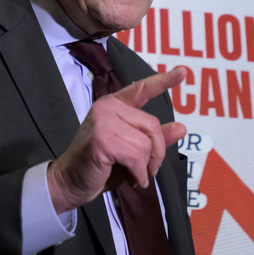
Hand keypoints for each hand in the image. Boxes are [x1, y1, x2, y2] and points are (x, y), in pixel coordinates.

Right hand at [47, 67, 187, 213]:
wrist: (70, 182)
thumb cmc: (101, 166)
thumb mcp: (132, 151)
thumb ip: (155, 138)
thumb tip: (181, 127)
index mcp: (115, 105)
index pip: (142, 88)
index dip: (164, 80)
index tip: (183, 72)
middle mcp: (109, 107)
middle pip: (152, 125)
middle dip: (156, 153)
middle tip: (148, 171)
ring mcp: (104, 120)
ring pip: (145, 143)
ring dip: (145, 167)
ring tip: (134, 175)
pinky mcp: (102, 138)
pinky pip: (135, 156)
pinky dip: (138, 173)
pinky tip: (131, 180)